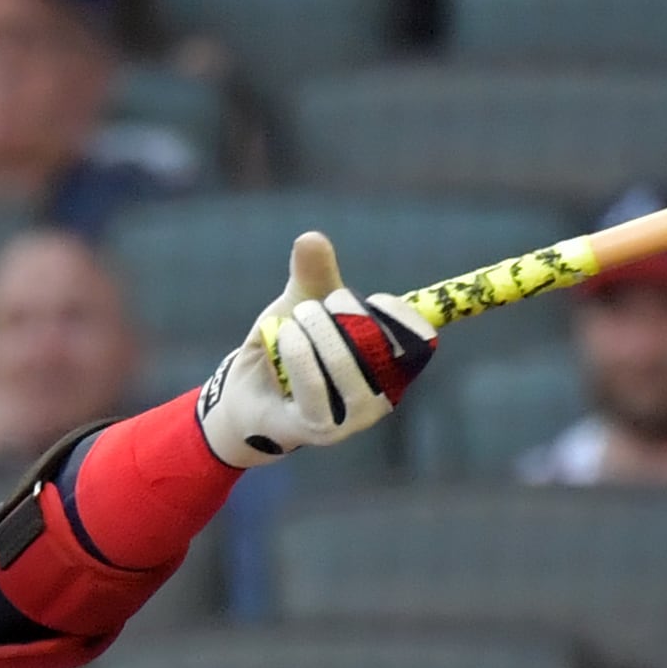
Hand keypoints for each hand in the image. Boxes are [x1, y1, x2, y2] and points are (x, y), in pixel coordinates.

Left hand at [196, 233, 434, 466]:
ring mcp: (354, 418)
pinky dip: (295, 348)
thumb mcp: (302, 303)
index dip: (395, 311)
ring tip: (291, 325)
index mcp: (393, 366)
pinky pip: (314, 381)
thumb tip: (312, 238)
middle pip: (376, 340)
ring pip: (343, 359)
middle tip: (309, 311)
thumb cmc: (288, 349)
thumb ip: (314, 274)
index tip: (361, 297)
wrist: (247, 396)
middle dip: (339, 309)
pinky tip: (283, 337)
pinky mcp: (323, 429)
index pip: (419, 339)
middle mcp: (383, 397)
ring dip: (311, 326)